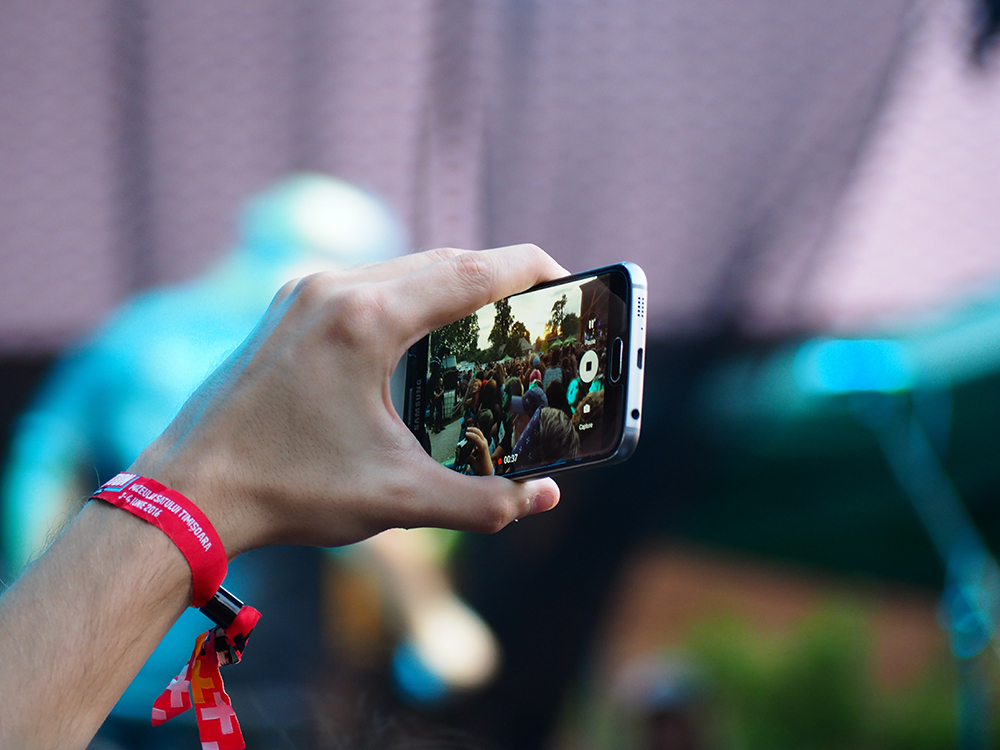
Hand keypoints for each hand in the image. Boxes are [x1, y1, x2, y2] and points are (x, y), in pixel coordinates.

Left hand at [131, 245, 565, 556]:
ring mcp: (304, 293)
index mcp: (366, 319)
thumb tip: (545, 499)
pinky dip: (407, 298)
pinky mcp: (287, 309)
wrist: (189, 493)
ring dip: (449, 286)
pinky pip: (366, 284)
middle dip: (495, 279)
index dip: (529, 270)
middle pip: (441, 261)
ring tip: (487, 322)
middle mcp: (333, 289)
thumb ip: (483, 501)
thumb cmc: (289, 490)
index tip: (567, 279)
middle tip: (535, 310)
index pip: (472, 271)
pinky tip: (420, 337)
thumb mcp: (398, 499)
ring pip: (401, 268)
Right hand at [464, 427, 494, 476]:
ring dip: (473, 432)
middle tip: (466, 430)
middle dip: (473, 430)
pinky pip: (478, 438)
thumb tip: (463, 452)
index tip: (465, 434)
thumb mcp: (473, 464)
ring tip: (467, 432)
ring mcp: (484, 444)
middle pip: (479, 433)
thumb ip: (468, 457)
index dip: (471, 436)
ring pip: (479, 434)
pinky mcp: (483, 445)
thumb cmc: (482, 469)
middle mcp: (485, 445)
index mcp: (483, 449)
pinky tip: (469, 437)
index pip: (477, 439)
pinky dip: (474, 436)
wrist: (488, 471)